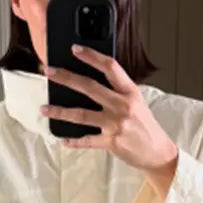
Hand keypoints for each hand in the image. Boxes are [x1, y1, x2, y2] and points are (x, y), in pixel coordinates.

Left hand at [40, 44, 177, 176]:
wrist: (158, 152)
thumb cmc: (145, 127)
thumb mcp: (137, 103)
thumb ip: (117, 92)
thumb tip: (90, 83)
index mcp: (130, 92)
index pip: (110, 67)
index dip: (91, 56)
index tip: (75, 49)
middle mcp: (123, 105)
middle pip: (89, 87)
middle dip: (66, 78)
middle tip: (49, 71)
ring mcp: (116, 124)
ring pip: (81, 114)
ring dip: (60, 111)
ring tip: (44, 108)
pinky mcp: (111, 142)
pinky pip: (86, 140)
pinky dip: (73, 141)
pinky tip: (62, 139)